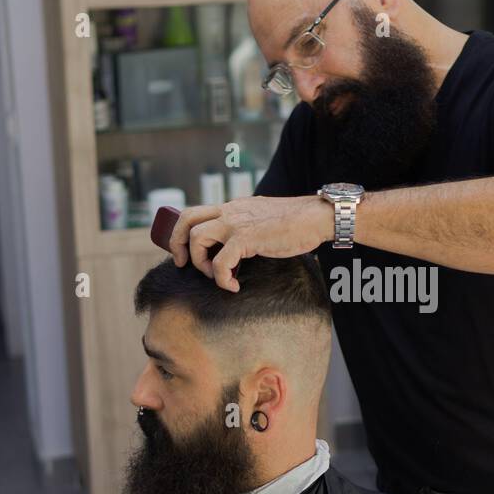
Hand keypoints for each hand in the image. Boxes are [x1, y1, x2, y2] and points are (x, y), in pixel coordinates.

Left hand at [169, 196, 331, 290]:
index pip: (196, 212)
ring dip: (201, 263)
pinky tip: (234, 286)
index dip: (183, 232)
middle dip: (177, 243)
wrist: (315, 217)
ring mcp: (236, 223)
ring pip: (197, 238)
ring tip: (217, 277)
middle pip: (186, 219)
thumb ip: (248, 227)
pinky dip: (222, 279)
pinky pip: (219, 263)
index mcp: (233, 207)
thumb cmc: (296, 223)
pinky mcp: (246, 238)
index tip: (186, 252)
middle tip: (183, 263)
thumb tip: (241, 247)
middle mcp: (230, 211)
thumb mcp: (263, 220)